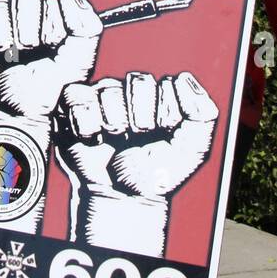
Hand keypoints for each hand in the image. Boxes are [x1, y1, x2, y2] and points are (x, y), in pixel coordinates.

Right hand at [0, 0, 102, 128]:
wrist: (8, 118)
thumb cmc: (42, 93)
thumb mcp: (77, 62)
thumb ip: (86, 26)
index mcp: (45, 14)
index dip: (49, 24)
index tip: (50, 47)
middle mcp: (16, 10)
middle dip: (28, 31)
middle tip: (25, 54)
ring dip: (1, 36)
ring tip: (3, 57)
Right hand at [55, 71, 218, 256]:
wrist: (122, 199)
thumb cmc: (156, 174)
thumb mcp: (192, 149)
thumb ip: (202, 113)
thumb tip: (183, 78)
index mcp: (161, 96)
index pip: (168, 83)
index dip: (167, 113)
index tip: (166, 134)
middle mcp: (131, 92)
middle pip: (138, 80)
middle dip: (142, 117)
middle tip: (139, 138)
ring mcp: (103, 97)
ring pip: (109, 88)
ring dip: (115, 122)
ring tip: (116, 140)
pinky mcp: (75, 107)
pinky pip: (76, 95)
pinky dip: (86, 120)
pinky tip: (94, 138)